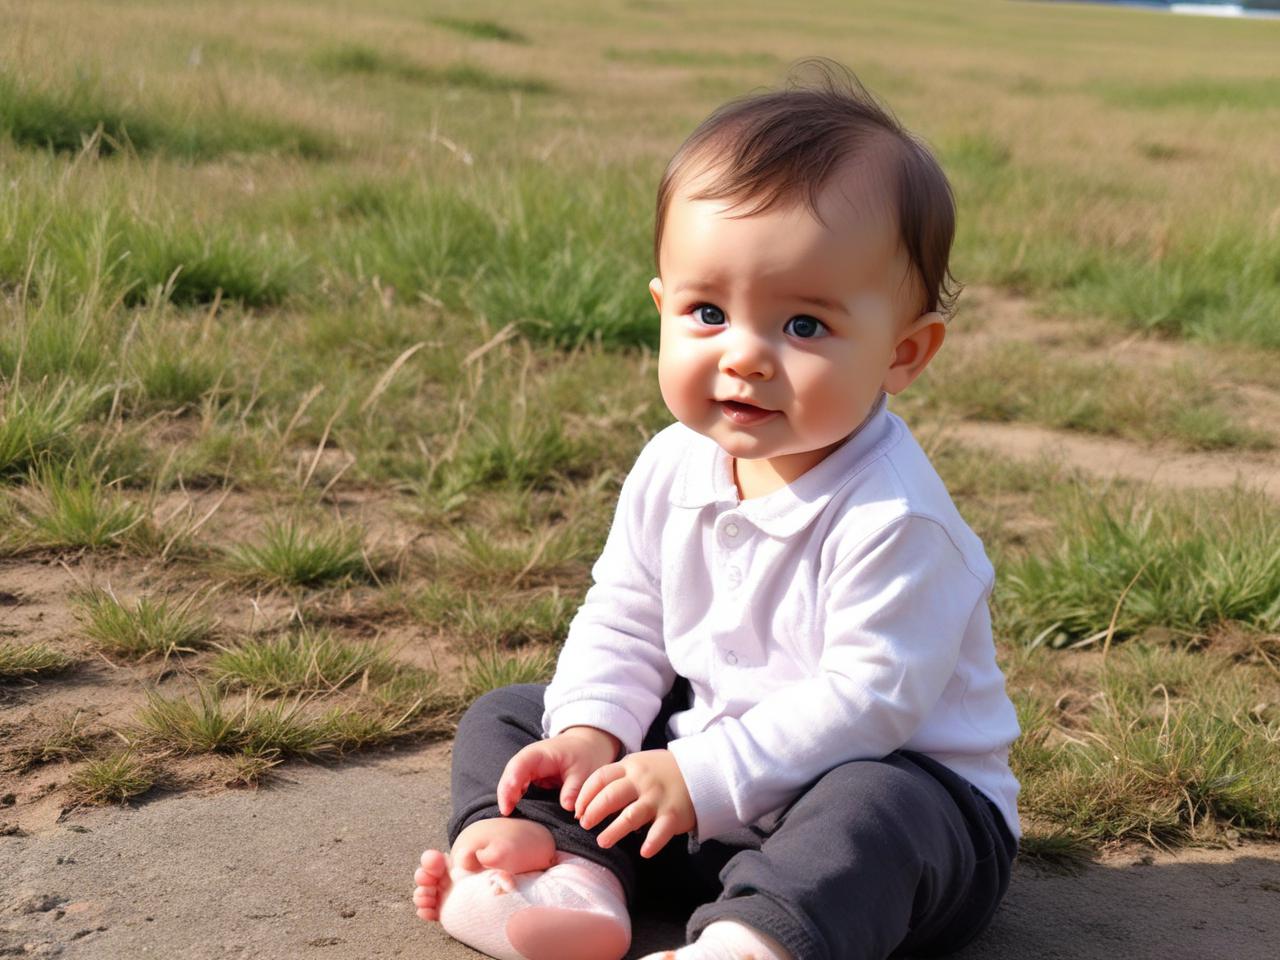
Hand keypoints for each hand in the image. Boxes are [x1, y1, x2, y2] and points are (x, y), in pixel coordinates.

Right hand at [497, 726, 621, 815]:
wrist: (585, 746)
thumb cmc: (584, 756)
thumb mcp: (583, 771)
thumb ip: (574, 788)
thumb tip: (567, 807)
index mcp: (541, 754)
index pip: (520, 765)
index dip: (511, 783)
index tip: (508, 804)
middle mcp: (529, 759)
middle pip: (510, 774)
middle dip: (505, 793)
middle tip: (505, 814)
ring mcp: (528, 768)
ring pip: (511, 781)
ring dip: (507, 797)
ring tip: (508, 815)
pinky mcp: (530, 777)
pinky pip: (517, 787)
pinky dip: (514, 798)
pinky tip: (514, 812)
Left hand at [575, 749, 695, 857]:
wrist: (701, 770)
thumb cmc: (662, 772)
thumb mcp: (638, 765)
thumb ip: (617, 779)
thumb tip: (588, 805)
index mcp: (630, 767)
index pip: (600, 778)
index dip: (585, 795)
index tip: (577, 810)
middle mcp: (642, 782)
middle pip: (611, 796)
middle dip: (594, 812)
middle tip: (585, 825)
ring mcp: (658, 798)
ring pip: (631, 816)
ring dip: (614, 831)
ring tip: (602, 842)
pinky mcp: (674, 815)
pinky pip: (660, 831)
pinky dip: (652, 842)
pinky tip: (643, 852)